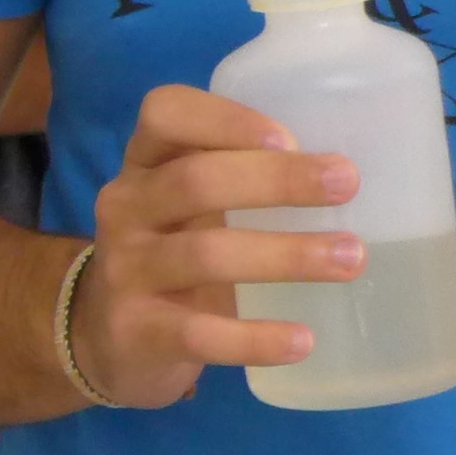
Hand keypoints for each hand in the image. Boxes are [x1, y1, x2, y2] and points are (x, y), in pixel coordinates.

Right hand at [70, 85, 363, 406]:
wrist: (105, 337)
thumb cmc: (172, 251)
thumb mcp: (185, 206)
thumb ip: (238, 179)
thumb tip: (343, 171)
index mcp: (144, 163)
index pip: (164, 113)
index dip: (225, 119)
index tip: (289, 136)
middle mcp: (126, 207)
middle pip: (195, 181)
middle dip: (276, 180)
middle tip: (346, 184)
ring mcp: (126, 270)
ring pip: (205, 255)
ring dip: (286, 254)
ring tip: (350, 259)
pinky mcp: (136, 332)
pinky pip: (199, 334)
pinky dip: (255, 339)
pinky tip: (303, 340)